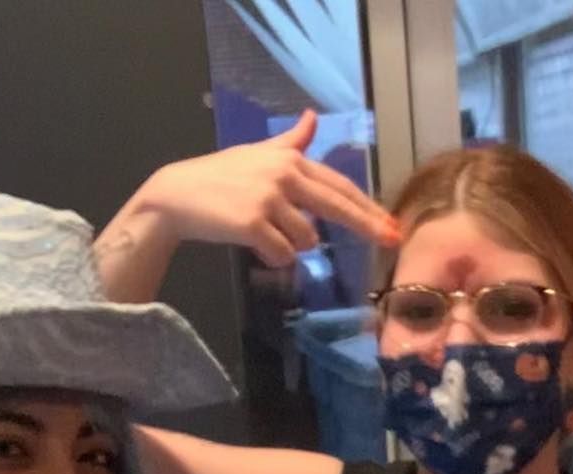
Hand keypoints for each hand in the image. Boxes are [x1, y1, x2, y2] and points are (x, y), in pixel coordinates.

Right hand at [135, 110, 399, 268]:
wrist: (178, 195)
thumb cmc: (220, 177)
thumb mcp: (259, 153)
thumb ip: (290, 142)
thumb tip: (312, 118)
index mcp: (290, 159)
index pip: (339, 185)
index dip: (368, 206)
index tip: (392, 224)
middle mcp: (285, 175)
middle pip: (337, 206)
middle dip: (368, 226)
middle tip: (394, 241)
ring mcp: (270, 199)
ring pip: (306, 241)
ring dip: (290, 246)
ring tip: (263, 231)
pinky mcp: (254, 223)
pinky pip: (282, 255)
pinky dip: (272, 257)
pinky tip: (253, 244)